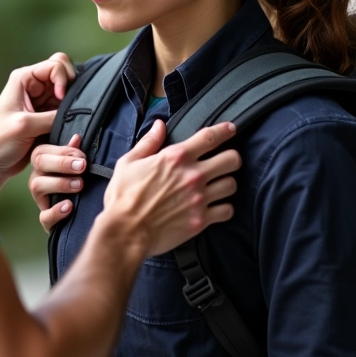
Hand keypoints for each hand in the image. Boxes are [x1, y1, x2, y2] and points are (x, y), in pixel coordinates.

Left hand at [0, 53, 75, 205]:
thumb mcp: (25, 125)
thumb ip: (52, 116)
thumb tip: (78, 113)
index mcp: (24, 79)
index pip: (56, 65)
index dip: (63, 79)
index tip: (61, 98)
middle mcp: (34, 86)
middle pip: (65, 74)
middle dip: (71, 88)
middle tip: (68, 107)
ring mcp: (42, 102)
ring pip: (68, 94)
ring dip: (72, 105)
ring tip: (66, 120)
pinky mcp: (47, 118)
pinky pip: (67, 111)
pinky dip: (71, 117)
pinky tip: (66, 127)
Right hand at [29, 134, 85, 231]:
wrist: (80, 212)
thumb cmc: (77, 179)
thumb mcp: (75, 165)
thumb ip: (73, 153)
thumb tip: (77, 137)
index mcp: (43, 161)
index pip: (43, 150)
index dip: (63, 152)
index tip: (82, 157)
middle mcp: (37, 177)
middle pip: (39, 162)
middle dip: (61, 163)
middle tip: (82, 167)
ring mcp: (39, 197)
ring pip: (37, 186)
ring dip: (60, 183)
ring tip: (79, 185)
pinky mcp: (46, 218)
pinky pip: (44, 216)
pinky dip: (56, 211)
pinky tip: (69, 206)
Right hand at [103, 120, 240, 256]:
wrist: (125, 231)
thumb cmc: (123, 196)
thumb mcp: (128, 162)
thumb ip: (148, 142)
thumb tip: (159, 125)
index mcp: (176, 157)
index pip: (210, 137)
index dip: (224, 130)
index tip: (230, 129)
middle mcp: (193, 175)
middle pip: (231, 160)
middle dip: (231, 158)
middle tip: (225, 162)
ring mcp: (199, 198)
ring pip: (232, 185)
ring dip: (226, 183)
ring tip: (219, 185)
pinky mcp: (201, 220)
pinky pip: (227, 211)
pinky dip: (224, 208)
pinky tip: (216, 207)